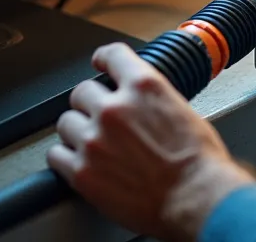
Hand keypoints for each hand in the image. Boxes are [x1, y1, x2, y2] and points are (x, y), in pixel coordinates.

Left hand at [48, 43, 255, 240]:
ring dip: (78, 132)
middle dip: (91, 105)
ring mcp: (94, 140)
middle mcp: (114, 108)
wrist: (197, 199)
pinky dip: (65, 159)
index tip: (100, 63)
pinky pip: (56, 156)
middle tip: (103, 122)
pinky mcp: (83, 172)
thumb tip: (142, 104)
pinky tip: (79, 164)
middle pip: (82, 92)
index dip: (103, 59)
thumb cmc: (199, 165)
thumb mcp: (183, 112)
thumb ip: (153, 101)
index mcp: (143, 87)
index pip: (112, 56)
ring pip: (66, 123)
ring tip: (94, 146)